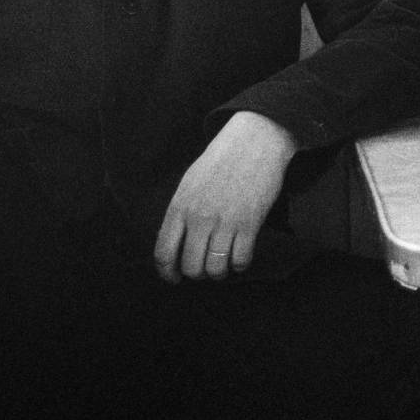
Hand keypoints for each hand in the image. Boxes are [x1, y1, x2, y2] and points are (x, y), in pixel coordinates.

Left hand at [154, 111, 298, 282]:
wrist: (255, 141)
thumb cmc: (222, 160)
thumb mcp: (190, 183)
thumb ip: (181, 212)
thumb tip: (176, 242)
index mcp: (179, 207)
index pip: (164, 252)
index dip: (168, 272)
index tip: (174, 278)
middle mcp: (199, 218)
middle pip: (191, 266)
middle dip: (197, 273)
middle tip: (204, 268)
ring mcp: (225, 222)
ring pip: (215, 269)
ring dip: (218, 272)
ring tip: (222, 265)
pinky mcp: (249, 224)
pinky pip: (241, 260)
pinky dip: (239, 264)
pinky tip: (240, 257)